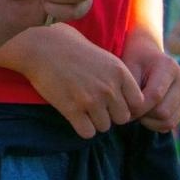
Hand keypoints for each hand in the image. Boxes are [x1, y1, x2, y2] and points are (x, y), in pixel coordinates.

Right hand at [21, 26, 144, 139]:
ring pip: (105, 127)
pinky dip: (81, 127)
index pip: (138, 103)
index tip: (113, 101)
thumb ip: (117, 75)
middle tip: (95, 105)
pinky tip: (74, 115)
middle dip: (110, 114)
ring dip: (94, 121)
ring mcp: (91, 100)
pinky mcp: (72, 109)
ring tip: (82, 108)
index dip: (125, 104)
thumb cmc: (70, 47)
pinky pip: (87, 132)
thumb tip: (127, 96)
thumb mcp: (103, 56)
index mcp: (119, 72)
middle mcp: (109, 87)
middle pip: (122, 118)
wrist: (41, 47)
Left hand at [121, 29, 179, 132]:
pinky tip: (145, 113)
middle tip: (129, 109)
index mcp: (169, 66)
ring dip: (149, 121)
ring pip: (169, 121)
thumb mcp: (127, 69)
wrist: (145, 56)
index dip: (137, 106)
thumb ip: (130, 90)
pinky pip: (171, 124)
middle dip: (143, 115)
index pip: (155, 96)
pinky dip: (156, 124)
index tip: (123, 105)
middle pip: (164, 112)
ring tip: (137, 111)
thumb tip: (132, 114)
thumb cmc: (133, 62)